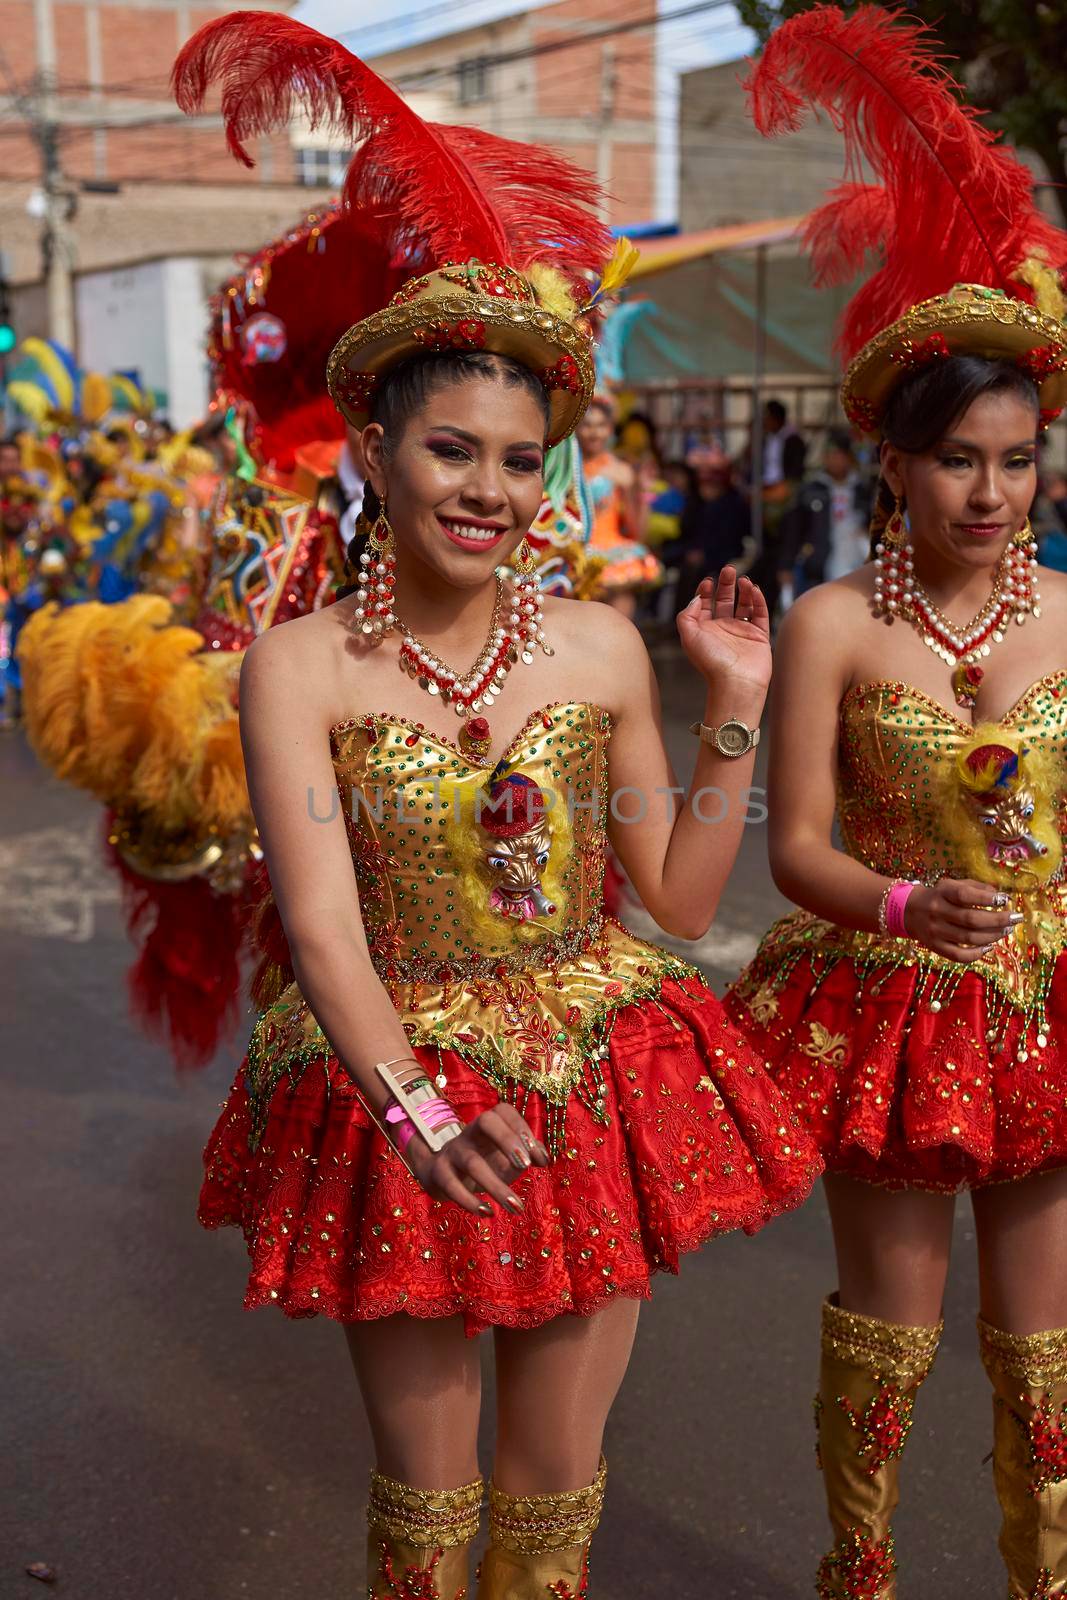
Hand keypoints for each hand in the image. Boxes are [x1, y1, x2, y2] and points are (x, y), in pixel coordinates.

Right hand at [405, 1103, 549, 1215]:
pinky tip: (488, 1212)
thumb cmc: (484, 1162)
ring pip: (473, 1163)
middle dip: (508, 1140)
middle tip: (526, 1166)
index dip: (522, 1128)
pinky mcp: (439, 1173)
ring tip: (516, 1207)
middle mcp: (470, 1132)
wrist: (440, 1175)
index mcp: (489, 1124)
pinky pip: (452, 1185)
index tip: (537, 1156)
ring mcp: (453, 1151)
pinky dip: (470, 1201)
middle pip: (486, 1121)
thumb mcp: (507, 1157)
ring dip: (496, 1187)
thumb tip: (544, 1159)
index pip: (504, 1111)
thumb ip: (528, 1154)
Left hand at [676, 566, 771, 692]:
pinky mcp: (759, 636)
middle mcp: (723, 629)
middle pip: (725, 600)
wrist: (736, 682)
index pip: (705, 604)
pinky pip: (760, 614)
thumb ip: (687, 614)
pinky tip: (754, 589)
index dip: (705, 591)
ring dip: (744, 590)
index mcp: (705, 630)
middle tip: (729, 569)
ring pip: (744, 604)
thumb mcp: (688, 636)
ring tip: (744, 580)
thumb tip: (698, 597)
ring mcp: (742, 632)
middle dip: (726, 584)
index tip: (708, 582)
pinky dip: (758, 600)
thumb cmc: (710, 661)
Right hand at [904, 878, 1020, 962]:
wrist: (908, 911)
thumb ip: (976, 888)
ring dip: (993, 935)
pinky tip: (989, 947)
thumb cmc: (939, 896)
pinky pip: (958, 955)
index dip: (986, 898)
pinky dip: (976, 954)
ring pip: (968, 938)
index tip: (1005, 899)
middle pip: (971, 919)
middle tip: (1015, 918)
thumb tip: (1001, 897)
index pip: (965, 895)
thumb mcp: (953, 885)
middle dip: (998, 920)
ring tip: (1007, 931)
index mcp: (942, 892)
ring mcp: (935, 931)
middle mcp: (937, 911)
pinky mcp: (935, 947)